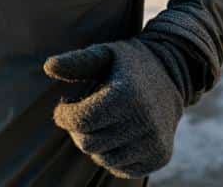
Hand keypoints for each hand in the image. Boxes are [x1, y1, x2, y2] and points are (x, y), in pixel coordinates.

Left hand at [44, 39, 185, 177]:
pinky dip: (113, 154)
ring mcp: (153, 142)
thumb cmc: (130, 64)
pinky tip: (119, 134)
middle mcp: (143, 121)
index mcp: (127, 95)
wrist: (175, 74)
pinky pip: (120, 168)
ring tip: (103, 123)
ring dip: (96, 143)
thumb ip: (77, 61)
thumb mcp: (106, 53)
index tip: (63, 107)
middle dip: (78, 130)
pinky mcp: (159, 157)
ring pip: (102, 158)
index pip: (81, 120)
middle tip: (83, 114)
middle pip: (88, 143)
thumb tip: (48, 67)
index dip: (64, 115)